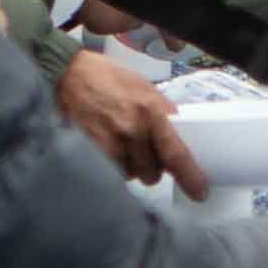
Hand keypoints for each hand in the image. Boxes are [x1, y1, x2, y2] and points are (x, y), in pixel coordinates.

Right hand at [56, 48, 185, 182]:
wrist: (67, 75)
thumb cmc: (105, 77)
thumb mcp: (143, 86)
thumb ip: (162, 111)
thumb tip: (178, 132)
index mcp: (150, 111)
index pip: (175, 154)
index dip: (190, 177)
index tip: (199, 192)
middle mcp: (132, 131)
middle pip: (153, 173)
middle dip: (151, 166)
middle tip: (142, 147)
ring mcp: (110, 144)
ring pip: (132, 175)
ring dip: (131, 165)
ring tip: (120, 140)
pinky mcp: (92, 153)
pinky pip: (112, 172)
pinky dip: (113, 164)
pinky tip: (107, 144)